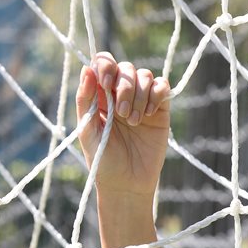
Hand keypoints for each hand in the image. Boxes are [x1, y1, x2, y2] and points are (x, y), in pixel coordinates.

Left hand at [75, 52, 170, 199]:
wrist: (127, 183)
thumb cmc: (102, 160)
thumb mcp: (88, 131)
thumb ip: (86, 100)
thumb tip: (86, 69)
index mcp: (99, 97)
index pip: (103, 65)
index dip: (105, 65)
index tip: (105, 83)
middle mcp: (120, 95)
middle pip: (125, 68)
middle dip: (124, 86)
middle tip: (121, 114)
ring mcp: (141, 100)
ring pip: (144, 75)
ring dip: (139, 95)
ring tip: (133, 121)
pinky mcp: (160, 109)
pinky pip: (162, 86)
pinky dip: (157, 94)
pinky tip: (150, 114)